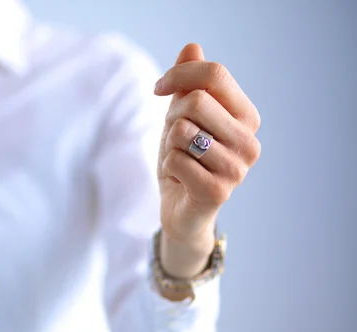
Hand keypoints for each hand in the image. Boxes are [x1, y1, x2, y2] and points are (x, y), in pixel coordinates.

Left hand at [154, 44, 260, 276]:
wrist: (181, 208)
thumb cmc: (184, 158)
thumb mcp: (182, 115)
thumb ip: (188, 82)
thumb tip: (192, 47)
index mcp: (246, 116)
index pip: (215, 74)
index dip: (178, 75)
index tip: (158, 88)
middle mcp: (250, 141)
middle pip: (196, 101)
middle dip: (172, 116)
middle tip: (175, 138)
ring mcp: (238, 168)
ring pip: (182, 131)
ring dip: (170, 146)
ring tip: (181, 160)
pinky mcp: (218, 191)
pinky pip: (176, 160)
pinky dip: (168, 166)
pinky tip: (180, 179)